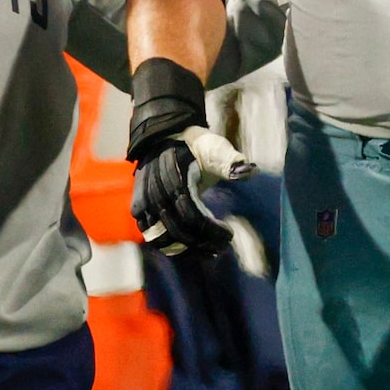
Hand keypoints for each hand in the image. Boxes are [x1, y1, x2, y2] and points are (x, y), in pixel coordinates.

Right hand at [128, 59, 241, 258]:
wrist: (163, 137)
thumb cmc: (193, 144)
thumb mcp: (213, 148)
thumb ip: (230, 160)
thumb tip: (250, 169)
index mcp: (174, 180)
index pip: (193, 216)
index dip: (212, 231)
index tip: (230, 235)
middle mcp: (155, 194)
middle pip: (180, 231)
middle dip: (203, 242)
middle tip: (223, 246)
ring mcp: (144, 203)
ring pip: (163, 239)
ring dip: (187, 250)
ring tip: (208, 252)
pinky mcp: (139, 210)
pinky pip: (152, 237)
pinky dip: (169, 248)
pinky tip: (188, 251)